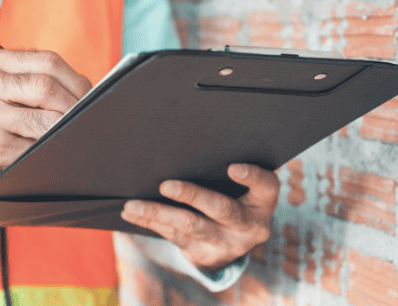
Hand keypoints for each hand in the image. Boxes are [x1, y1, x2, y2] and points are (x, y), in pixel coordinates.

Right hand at [0, 49, 91, 201]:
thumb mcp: (3, 89)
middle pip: (46, 86)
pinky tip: (50, 149)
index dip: (76, 79)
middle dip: (74, 105)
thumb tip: (89, 90)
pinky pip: (36, 146)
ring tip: (70, 133)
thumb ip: (36, 81)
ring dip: (64, 128)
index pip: (47, 61)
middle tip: (86, 117)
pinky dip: (50, 149)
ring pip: (45, 119)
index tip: (89, 95)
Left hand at [121, 163, 279, 271]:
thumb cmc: (234, 197)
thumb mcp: (242, 187)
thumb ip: (224, 169)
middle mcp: (249, 226)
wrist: (232, 244)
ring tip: (132, 205)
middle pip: (221, 209)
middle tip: (166, 185)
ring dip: (157, 213)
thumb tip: (183, 142)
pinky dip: (149, 222)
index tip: (233, 167)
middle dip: (192, 196)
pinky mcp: (203, 255)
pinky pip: (173, 236)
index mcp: (262, 202)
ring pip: (190, 226)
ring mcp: (226, 244)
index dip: (252, 177)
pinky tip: (131, 213)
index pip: (266, 186)